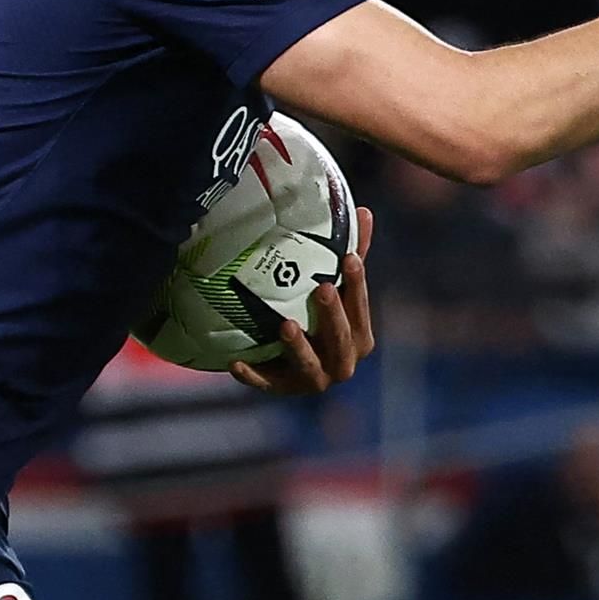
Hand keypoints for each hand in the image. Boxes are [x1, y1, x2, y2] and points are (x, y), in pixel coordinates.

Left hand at [234, 207, 377, 395]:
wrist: (290, 360)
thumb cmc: (320, 315)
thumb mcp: (335, 285)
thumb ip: (351, 254)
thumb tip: (363, 211)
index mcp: (359, 338)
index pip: (361, 311)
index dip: (358, 287)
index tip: (349, 259)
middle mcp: (341, 363)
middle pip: (341, 342)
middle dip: (333, 316)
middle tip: (322, 288)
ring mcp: (312, 379)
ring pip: (309, 368)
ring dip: (299, 348)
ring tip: (286, 326)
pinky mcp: (281, 388)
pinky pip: (266, 383)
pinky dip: (253, 375)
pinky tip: (235, 362)